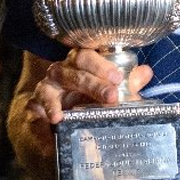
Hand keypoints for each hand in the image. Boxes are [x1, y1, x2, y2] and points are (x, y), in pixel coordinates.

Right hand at [30, 48, 152, 123]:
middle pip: (73, 69)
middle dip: (93, 83)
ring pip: (51, 85)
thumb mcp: (108, 94)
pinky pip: (37, 106)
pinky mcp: (34, 106)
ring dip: (58, 100)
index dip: (101, 65)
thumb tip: (145, 72)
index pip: (87, 56)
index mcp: (80, 64)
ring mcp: (46, 87)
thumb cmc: (85, 101)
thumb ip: (127, 84)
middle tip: (111, 96)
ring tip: (65, 114)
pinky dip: (46, 112)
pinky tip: (55, 120)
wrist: (55, 123)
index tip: (117, 78)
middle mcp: (62, 71)